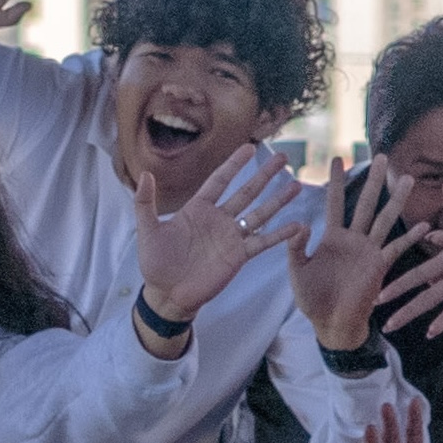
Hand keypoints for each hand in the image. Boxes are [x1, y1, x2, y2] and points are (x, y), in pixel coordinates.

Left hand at [134, 145, 303, 329]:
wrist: (167, 295)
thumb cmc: (155, 263)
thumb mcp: (147, 231)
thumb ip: (145, 203)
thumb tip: (145, 174)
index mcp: (198, 209)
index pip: (220, 180)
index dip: (234, 164)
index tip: (249, 147)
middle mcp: (219, 219)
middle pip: (246, 192)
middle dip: (264, 175)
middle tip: (283, 157)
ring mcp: (231, 237)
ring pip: (259, 213)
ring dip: (278, 200)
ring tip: (296, 184)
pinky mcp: (239, 255)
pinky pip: (262, 241)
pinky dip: (280, 234)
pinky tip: (297, 225)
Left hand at [286, 160, 425, 352]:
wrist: (330, 324)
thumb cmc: (312, 298)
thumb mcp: (296, 271)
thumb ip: (295, 247)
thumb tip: (301, 223)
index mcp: (332, 237)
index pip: (335, 202)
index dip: (336, 181)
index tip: (337, 157)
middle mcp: (354, 239)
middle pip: (365, 203)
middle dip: (373, 180)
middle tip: (382, 156)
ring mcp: (368, 251)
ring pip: (384, 219)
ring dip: (396, 200)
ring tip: (407, 178)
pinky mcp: (379, 266)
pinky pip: (396, 248)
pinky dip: (410, 237)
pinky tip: (424, 225)